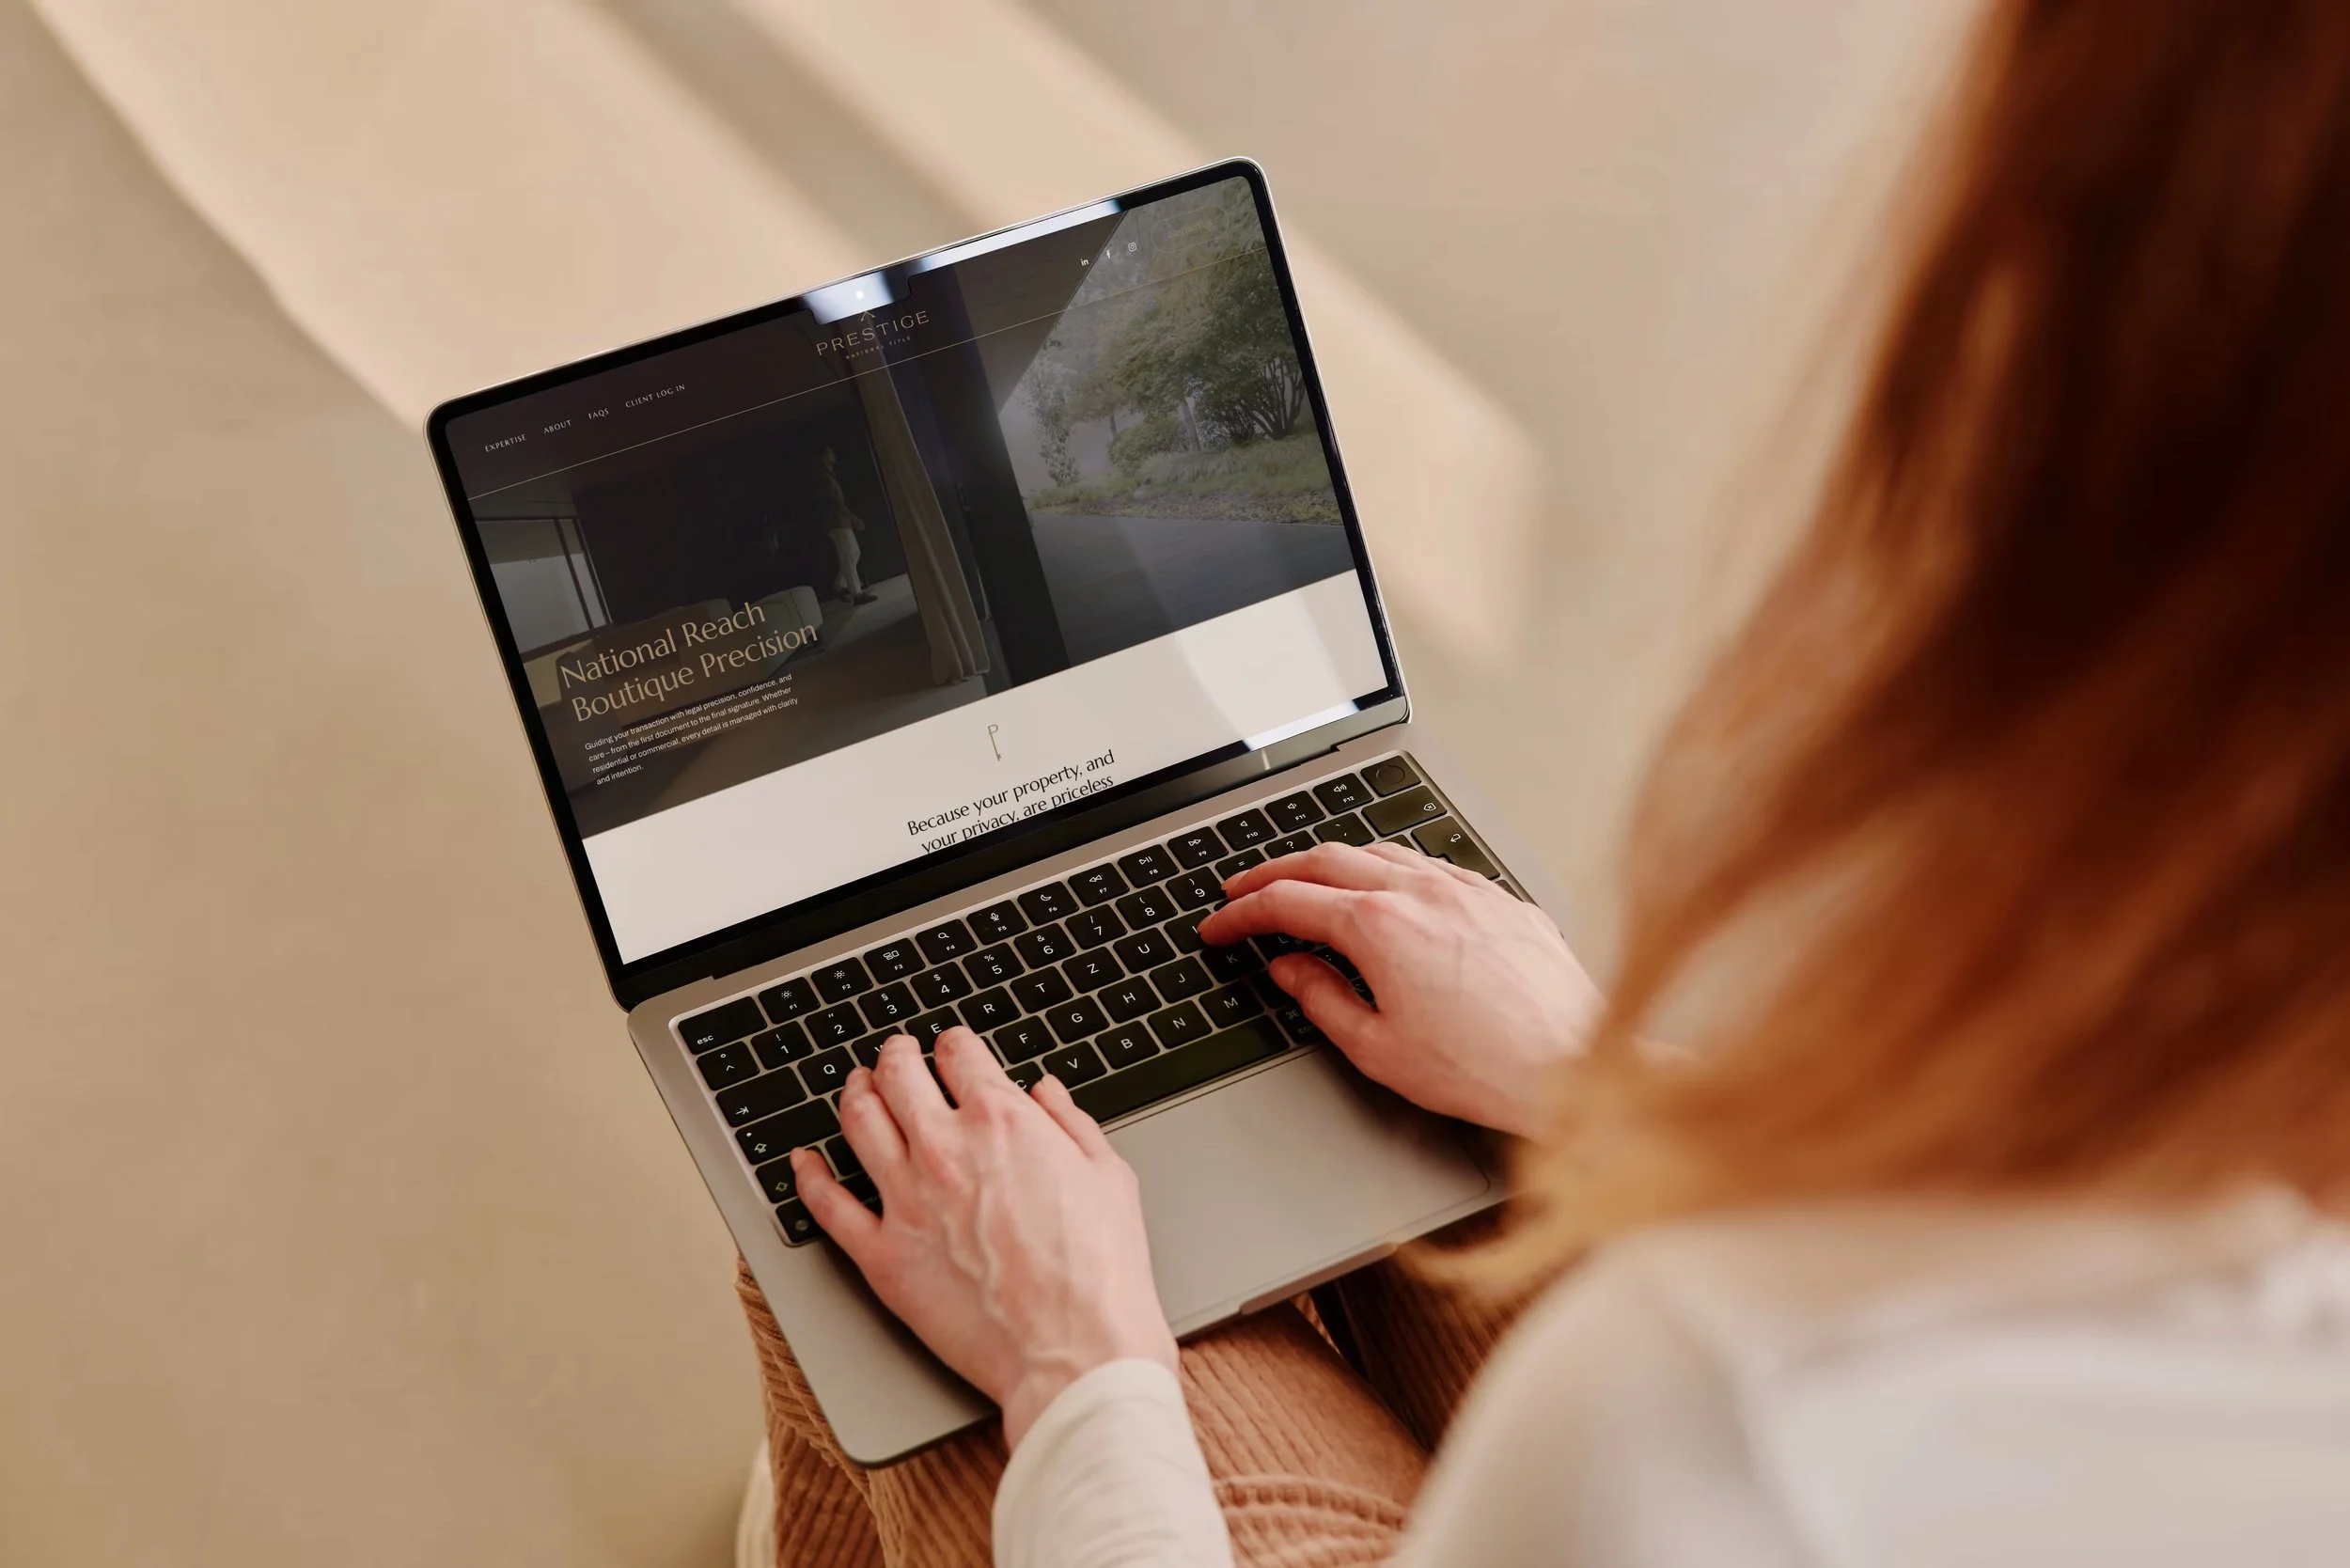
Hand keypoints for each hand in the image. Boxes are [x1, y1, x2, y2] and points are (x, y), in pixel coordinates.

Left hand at [790, 1030, 1175, 1448]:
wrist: (1073, 1349)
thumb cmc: (1100, 1271)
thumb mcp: (1108, 1176)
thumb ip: (1070, 1123)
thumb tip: (1046, 1093)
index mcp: (1001, 1122)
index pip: (959, 1054)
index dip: (953, 1045)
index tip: (952, 1049)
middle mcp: (945, 1149)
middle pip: (898, 1076)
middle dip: (896, 1056)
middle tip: (897, 1055)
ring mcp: (906, 1200)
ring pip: (859, 1124)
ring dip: (855, 1094)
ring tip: (857, 1087)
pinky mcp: (882, 1256)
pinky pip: (827, 1206)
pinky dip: (809, 1176)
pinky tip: (804, 1162)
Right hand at [1200, 843, 1599, 1136]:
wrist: (1574, 1065)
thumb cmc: (1485, 1067)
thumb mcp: (1377, 1048)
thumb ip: (1321, 999)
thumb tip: (1293, 971)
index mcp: (1378, 926)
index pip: (1287, 903)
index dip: (1241, 914)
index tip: (1219, 926)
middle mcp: (1420, 891)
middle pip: (1326, 860)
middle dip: (1274, 872)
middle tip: (1244, 889)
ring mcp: (1465, 889)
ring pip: (1381, 852)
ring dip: (1333, 863)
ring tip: (1310, 883)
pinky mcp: (1501, 899)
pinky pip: (1432, 867)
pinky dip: (1392, 871)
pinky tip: (1391, 891)